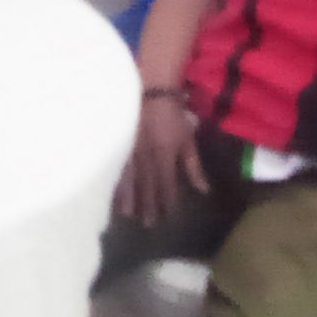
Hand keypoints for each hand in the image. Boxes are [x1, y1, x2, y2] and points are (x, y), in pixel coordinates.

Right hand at [117, 95, 207, 224]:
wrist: (151, 93)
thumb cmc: (173, 116)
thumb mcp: (188, 140)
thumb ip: (193, 167)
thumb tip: (203, 190)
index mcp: (165, 154)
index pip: (166, 182)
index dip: (167, 200)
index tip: (168, 215)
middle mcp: (147, 156)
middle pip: (147, 184)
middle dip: (147, 204)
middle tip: (147, 223)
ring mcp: (131, 150)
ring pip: (129, 178)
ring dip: (129, 197)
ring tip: (128, 215)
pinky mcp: (120, 145)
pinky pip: (117, 167)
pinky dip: (116, 181)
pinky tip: (113, 193)